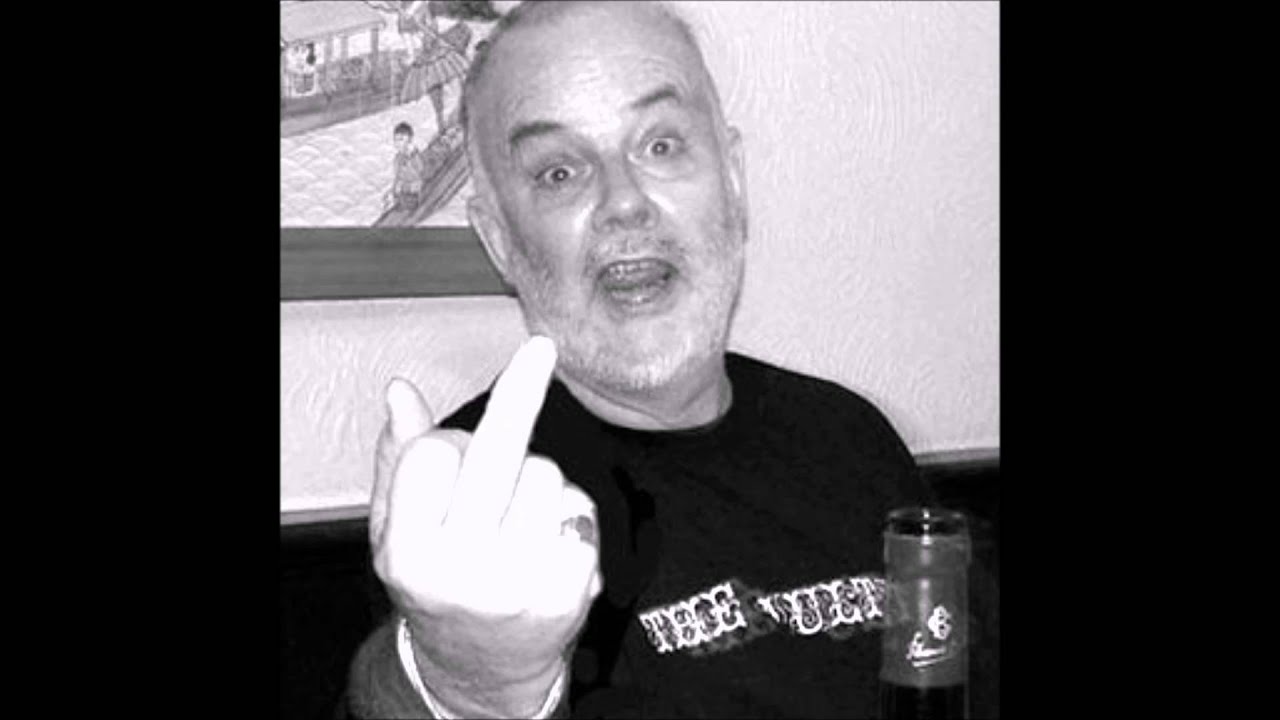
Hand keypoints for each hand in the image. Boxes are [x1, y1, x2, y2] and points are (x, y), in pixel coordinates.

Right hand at [370, 337, 601, 716]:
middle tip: (541, 346)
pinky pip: (582, 510)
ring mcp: (518, 586)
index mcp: (409, 553)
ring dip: (539, 480)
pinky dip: (572, 514)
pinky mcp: (567, 594)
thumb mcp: (400, 529)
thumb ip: (399, 459)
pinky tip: (550, 543)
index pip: (436, 452)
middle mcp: (460, 572)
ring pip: (547, 474)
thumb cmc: (440, 582)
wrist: (482, 668)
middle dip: (522, 389)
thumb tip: (400, 391)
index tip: (452, 457)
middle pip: (501, 453)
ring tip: (519, 520)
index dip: (449, 443)